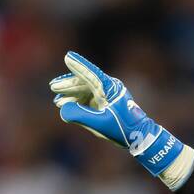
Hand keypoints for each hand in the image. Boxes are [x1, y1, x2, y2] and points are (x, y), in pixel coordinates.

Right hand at [49, 51, 183, 176]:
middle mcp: (108, 87)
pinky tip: (66, 105)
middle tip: (53, 86)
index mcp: (109, 88)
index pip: (91, 73)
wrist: (139, 137)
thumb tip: (63, 109)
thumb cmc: (122, 129)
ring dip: (71, 94)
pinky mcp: (105, 101)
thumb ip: (80, 115)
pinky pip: (88, 97)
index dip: (79, 65)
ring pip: (85, 89)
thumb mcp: (100, 124)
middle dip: (68, 84)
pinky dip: (77, 101)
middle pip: (85, 81)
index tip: (68, 57)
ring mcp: (107, 94)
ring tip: (57, 101)